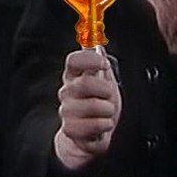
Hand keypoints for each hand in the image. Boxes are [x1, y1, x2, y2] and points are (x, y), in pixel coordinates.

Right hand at [54, 48, 120, 169]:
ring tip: (107, 113)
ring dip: (107, 110)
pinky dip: (103, 125)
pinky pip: (91, 125)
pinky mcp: (70, 129)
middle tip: (109, 96)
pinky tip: (103, 124)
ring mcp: (67, 111)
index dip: (89, 60)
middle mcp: (67, 91)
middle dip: (105, 90)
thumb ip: (99, 61)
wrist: (93, 135)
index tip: (104, 64)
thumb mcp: (104, 80)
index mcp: (74, 76)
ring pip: (91, 106)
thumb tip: (95, 41)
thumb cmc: (99, 105)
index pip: (73, 60)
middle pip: (85, 83)